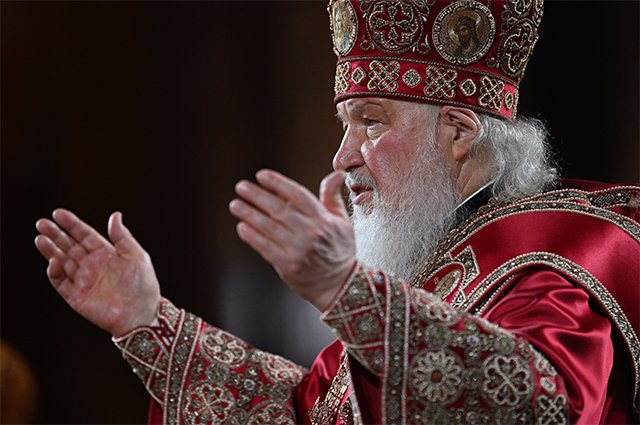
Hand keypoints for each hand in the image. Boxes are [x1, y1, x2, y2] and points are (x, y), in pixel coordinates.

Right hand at [34, 209, 160, 335]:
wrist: (141, 313)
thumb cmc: (143, 284)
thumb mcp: (136, 255)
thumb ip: (122, 236)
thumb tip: (115, 215)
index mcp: (105, 252)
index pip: (84, 235)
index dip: (71, 224)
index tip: (58, 214)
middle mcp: (91, 264)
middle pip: (69, 246)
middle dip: (55, 234)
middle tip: (42, 223)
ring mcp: (82, 280)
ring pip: (61, 261)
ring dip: (50, 251)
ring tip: (40, 238)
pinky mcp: (76, 296)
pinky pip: (61, 283)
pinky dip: (55, 272)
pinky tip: (53, 261)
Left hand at [229, 169, 356, 310]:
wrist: (341, 285)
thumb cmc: (340, 250)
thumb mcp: (342, 221)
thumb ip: (332, 197)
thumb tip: (336, 174)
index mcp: (322, 219)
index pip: (297, 195)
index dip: (278, 183)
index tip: (261, 175)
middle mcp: (310, 232)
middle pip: (279, 209)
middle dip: (257, 196)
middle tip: (241, 187)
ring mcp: (298, 250)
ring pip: (269, 227)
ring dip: (249, 214)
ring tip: (235, 205)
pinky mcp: (288, 266)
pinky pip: (265, 248)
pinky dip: (252, 236)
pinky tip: (242, 226)